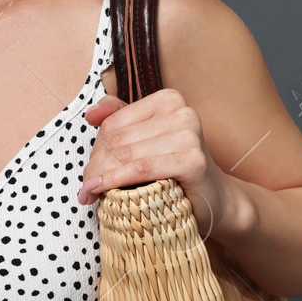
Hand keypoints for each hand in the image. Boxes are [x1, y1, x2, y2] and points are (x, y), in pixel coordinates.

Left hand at [76, 88, 255, 242]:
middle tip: (87, 189)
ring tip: (90, 194)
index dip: (95, 150)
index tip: (89, 172)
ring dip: (100, 178)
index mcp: (168, 100)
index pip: (113, 122)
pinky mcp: (192, 160)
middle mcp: (181, 112)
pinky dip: (114, 181)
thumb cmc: (176, 171)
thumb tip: (91, 113)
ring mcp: (189, 135)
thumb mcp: (147, 140)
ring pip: (125, 154)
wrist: (214, 200)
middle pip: (117, 139)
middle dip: (96, 166)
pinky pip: (139, 169)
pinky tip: (98, 192)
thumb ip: (120, 120)